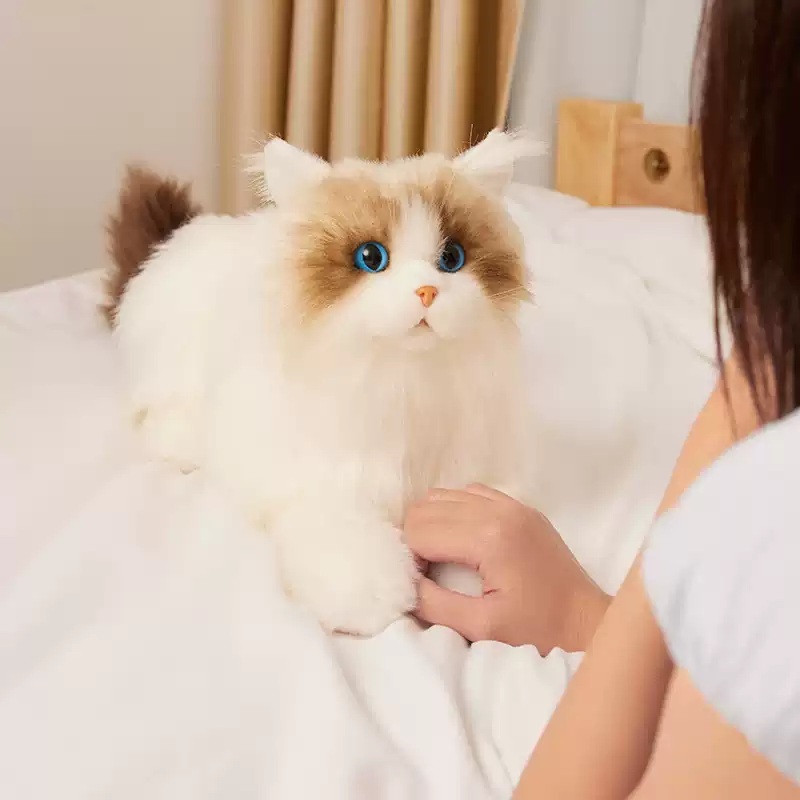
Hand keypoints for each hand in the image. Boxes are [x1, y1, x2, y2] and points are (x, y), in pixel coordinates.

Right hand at [403, 485, 610, 652]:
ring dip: (433, 523)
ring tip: (441, 559)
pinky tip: (462, 542)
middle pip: (426, 506)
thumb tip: (404, 581)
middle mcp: (499, 509)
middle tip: (426, 573)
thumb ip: (434, 603)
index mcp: (489, 537)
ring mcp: (513, 504)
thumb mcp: (481, 628)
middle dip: (415, 539)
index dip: (408, 559)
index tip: (420, 585)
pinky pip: (471, 493)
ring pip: (444, 494)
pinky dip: (455, 512)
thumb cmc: (540, 632)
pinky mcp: (522, 508)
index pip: (418, 529)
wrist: (590, 624)